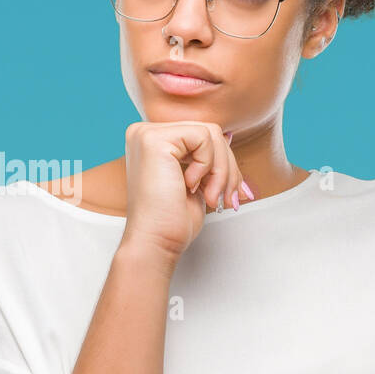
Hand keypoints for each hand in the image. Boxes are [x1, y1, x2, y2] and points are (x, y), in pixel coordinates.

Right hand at [120, 120, 245, 259]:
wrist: (156, 242)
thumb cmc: (172, 221)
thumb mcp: (197, 180)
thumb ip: (207, 156)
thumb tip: (230, 136)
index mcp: (152, 141)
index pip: (202, 135)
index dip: (223, 163)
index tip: (230, 193)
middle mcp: (144, 133)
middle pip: (209, 131)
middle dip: (227, 168)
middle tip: (227, 198)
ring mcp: (146, 134)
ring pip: (211, 133)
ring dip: (221, 170)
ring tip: (211, 196)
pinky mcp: (153, 139)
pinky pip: (203, 137)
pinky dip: (208, 165)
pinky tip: (191, 186)